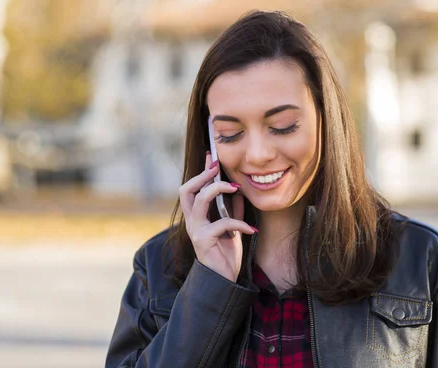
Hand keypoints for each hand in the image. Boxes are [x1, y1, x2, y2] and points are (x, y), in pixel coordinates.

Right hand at [178, 153, 256, 281]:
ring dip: (217, 190)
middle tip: (218, 168)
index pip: (192, 188)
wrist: (223, 281)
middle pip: (186, 190)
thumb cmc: (226, 253)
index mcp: (197, 216)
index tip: (212, 156)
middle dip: (202, 175)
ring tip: (235, 188)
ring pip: (199, 201)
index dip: (201, 171)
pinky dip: (238, 224)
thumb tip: (238, 190)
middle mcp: (192, 221)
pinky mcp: (203, 241)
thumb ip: (232, 209)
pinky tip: (251, 229)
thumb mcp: (232, 227)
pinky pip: (221, 224)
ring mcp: (195, 231)